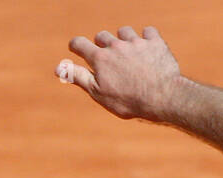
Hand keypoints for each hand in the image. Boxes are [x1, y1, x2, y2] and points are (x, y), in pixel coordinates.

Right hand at [57, 25, 182, 121]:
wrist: (164, 99)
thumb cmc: (130, 101)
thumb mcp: (100, 94)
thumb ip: (79, 77)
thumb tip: (57, 67)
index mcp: (100, 58)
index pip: (79, 44)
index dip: (77, 47)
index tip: (79, 51)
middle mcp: (115, 45)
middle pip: (103, 36)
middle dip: (103, 45)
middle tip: (111, 60)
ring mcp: (136, 43)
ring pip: (124, 32)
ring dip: (125, 40)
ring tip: (132, 56)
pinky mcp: (155, 43)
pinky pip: (148, 32)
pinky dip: (148, 39)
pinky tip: (150, 51)